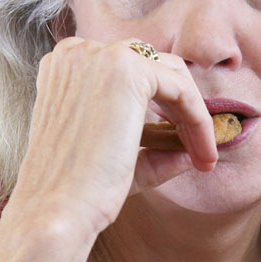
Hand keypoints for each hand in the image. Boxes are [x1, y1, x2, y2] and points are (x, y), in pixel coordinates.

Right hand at [8, 37, 216, 237]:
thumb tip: (187, 153)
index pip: (127, 71)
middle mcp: (77, 52)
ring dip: (193, 114)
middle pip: (152, 64)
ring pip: (172, 74)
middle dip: (180, 106)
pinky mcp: (128, 69)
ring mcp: (100, 55)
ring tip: (203, 157)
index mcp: (64, 69)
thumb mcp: (115, 161)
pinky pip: (182, 89)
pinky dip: (199, 120)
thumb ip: (151, 152)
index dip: (160, 105)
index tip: (180, 144)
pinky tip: (203, 153)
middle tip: (197, 150)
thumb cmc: (76, 192)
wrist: (57, 209)